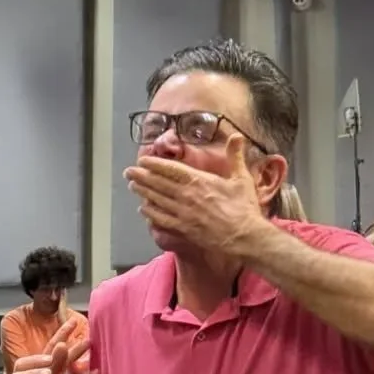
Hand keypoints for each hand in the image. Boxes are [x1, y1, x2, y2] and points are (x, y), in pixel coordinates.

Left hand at [124, 133, 267, 255]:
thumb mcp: (241, 178)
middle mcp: (187, 196)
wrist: (245, 237)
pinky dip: (150, 213)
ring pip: (157, 200)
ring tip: (132, 186)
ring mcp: (183, 214)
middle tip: (128, 172)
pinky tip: (143, 209)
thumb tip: (237, 135)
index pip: (170, 169)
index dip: (154, 164)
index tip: (142, 160)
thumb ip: (235, 156)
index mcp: (199, 181)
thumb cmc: (244, 208)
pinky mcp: (183, 229)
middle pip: (158, 184)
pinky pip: (161, 219)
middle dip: (141, 176)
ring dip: (143, 192)